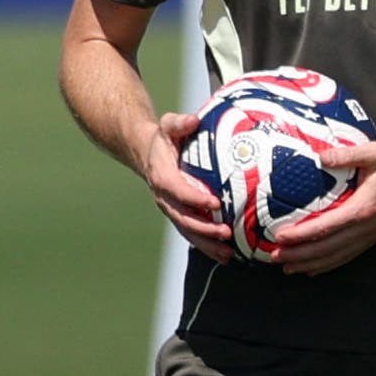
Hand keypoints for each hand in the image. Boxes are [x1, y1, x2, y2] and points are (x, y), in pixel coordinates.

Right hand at [142, 111, 234, 264]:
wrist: (148, 153)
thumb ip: (179, 123)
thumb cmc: (164, 138)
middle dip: (204, 228)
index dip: (194, 198)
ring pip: (188, 231)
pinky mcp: (179, 215)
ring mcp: (171, 209)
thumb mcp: (168, 125)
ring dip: (207, 244)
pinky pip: (192, 233)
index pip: (177, 190)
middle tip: (226, 233)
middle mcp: (164, 197)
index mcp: (162, 176)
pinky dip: (207, 246)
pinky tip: (226, 254)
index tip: (215, 203)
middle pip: (183, 217)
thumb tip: (193, 120)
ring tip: (228, 253)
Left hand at [270, 141, 375, 275]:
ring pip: (336, 256)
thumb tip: (319, 157)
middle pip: (328, 248)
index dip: (302, 234)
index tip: (281, 236)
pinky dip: (327, 265)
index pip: (327, 226)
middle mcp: (365, 227)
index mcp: (363, 207)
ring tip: (287, 266)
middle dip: (299, 254)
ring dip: (310, 263)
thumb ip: (347, 155)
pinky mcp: (372, 238)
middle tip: (274, 256)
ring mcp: (369, 236)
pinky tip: (311, 268)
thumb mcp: (375, 153)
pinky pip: (347, 256)